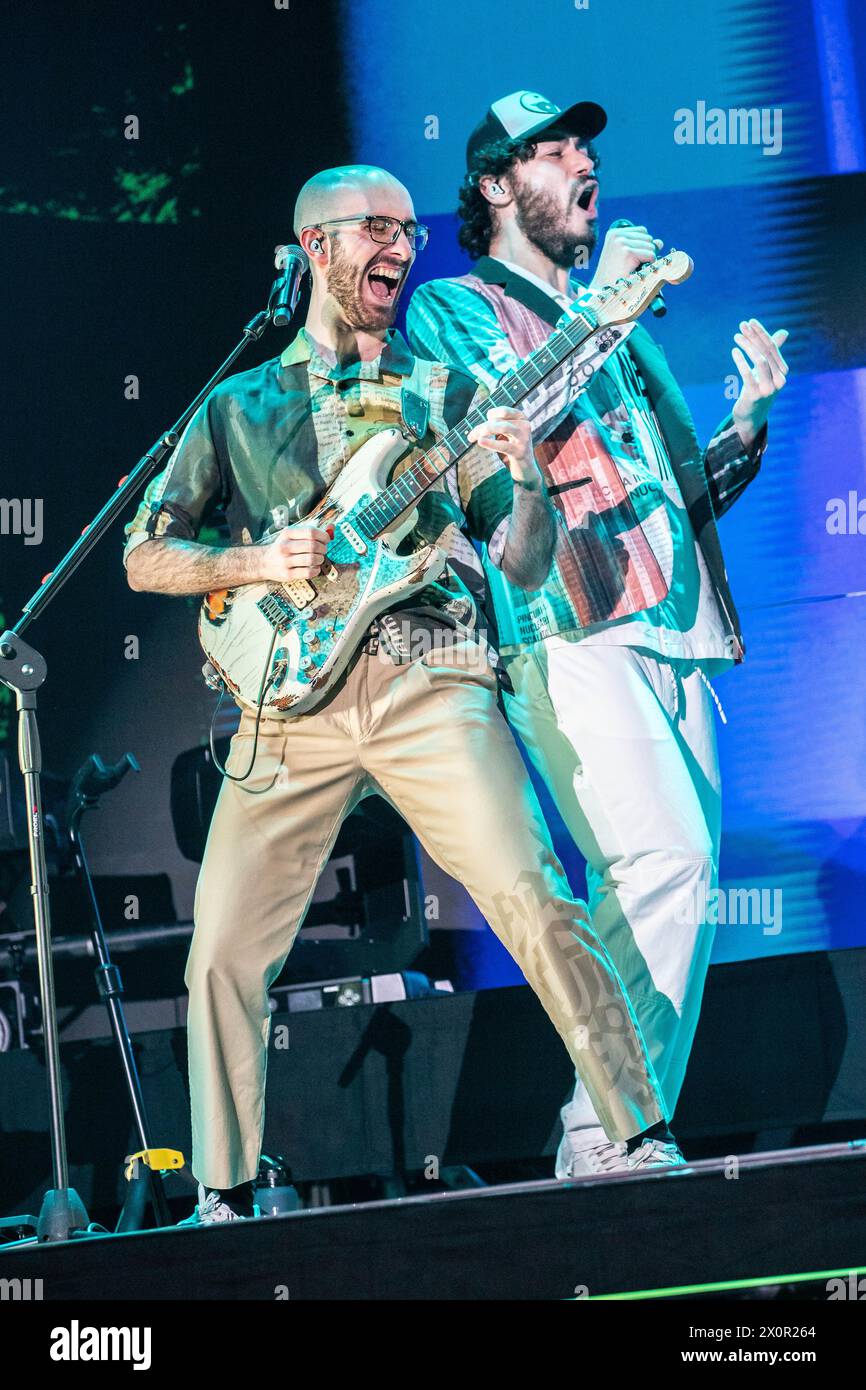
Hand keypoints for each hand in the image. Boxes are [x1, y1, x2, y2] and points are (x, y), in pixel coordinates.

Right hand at [257, 523, 332, 582]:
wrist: (264, 562)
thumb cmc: (284, 547)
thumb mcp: (293, 535)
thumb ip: (312, 531)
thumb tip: (332, 527)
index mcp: (287, 533)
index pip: (311, 532)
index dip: (323, 536)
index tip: (326, 540)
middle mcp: (284, 546)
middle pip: (313, 546)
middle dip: (323, 549)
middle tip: (323, 550)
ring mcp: (285, 561)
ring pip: (312, 560)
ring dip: (320, 559)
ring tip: (319, 559)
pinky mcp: (287, 574)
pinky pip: (308, 572)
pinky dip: (316, 570)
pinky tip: (315, 568)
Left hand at [468, 406, 541, 488]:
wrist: (526, 470)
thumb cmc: (512, 450)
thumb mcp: (505, 435)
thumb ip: (495, 427)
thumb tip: (479, 427)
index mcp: (521, 418)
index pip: (503, 411)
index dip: (490, 416)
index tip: (482, 427)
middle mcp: (525, 425)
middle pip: (499, 421)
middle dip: (482, 428)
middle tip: (470, 437)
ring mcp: (524, 439)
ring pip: (503, 427)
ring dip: (486, 429)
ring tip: (473, 436)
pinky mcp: (520, 452)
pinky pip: (504, 445)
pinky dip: (491, 443)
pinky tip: (480, 441)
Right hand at [590, 224, 663, 289]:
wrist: (602, 293)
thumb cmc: (614, 278)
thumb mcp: (627, 258)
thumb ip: (643, 247)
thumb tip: (659, 242)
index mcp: (614, 233)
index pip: (643, 231)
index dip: (643, 247)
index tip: (631, 260)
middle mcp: (617, 235)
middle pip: (648, 238)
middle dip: (646, 253)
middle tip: (632, 267)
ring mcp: (622, 243)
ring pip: (651, 246)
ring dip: (647, 260)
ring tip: (632, 270)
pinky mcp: (628, 253)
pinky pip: (651, 255)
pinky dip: (648, 265)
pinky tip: (635, 272)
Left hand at [731, 319, 788, 447]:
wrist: (751, 416)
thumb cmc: (758, 388)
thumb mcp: (766, 369)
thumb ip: (773, 351)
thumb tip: (785, 332)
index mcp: (782, 371)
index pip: (772, 347)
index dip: (761, 333)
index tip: (749, 322)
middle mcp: (779, 379)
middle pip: (766, 352)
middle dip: (754, 336)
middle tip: (741, 326)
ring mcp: (769, 388)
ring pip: (760, 360)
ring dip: (747, 346)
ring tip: (736, 337)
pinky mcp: (756, 395)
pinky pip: (748, 374)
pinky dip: (741, 360)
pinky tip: (734, 351)